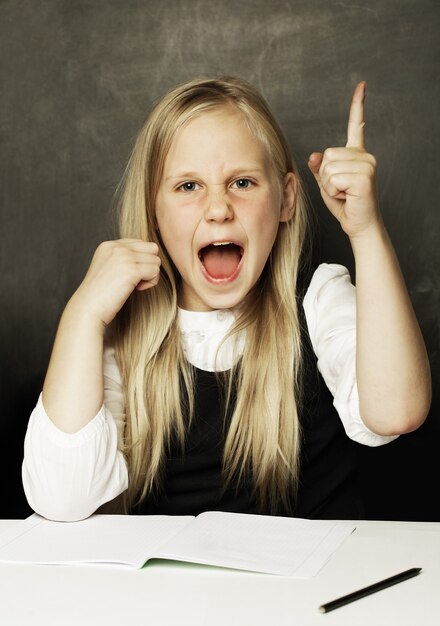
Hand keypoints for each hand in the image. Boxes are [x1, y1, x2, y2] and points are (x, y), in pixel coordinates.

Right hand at [72, 239, 160, 326]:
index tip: (129, 274)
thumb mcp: (108, 268)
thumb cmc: (99, 294)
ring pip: (156, 260)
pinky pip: (155, 271)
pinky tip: (137, 289)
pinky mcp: (131, 270)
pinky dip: (150, 282)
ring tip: (136, 285)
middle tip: (137, 279)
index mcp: (109, 245)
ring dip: (151, 275)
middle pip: (151, 249)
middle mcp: (116, 247)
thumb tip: (149, 257)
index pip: (140, 243)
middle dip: (149, 264)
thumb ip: (123, 258)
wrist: (88, 308)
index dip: (140, 260)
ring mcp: (124, 257)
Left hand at [308, 82, 380, 238]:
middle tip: (340, 189)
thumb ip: (320, 168)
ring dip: (329, 185)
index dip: (358, 105)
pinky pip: (333, 179)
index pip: (356, 125)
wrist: (359, 224)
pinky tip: (347, 196)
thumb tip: (314, 155)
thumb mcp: (327, 184)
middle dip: (324, 176)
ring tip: (344, 193)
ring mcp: (367, 164)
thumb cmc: (345, 205)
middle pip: (326, 155)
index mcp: (357, 154)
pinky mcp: (364, 176)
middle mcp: (364, 155)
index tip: (362, 85)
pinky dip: (334, 191)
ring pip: (328, 167)